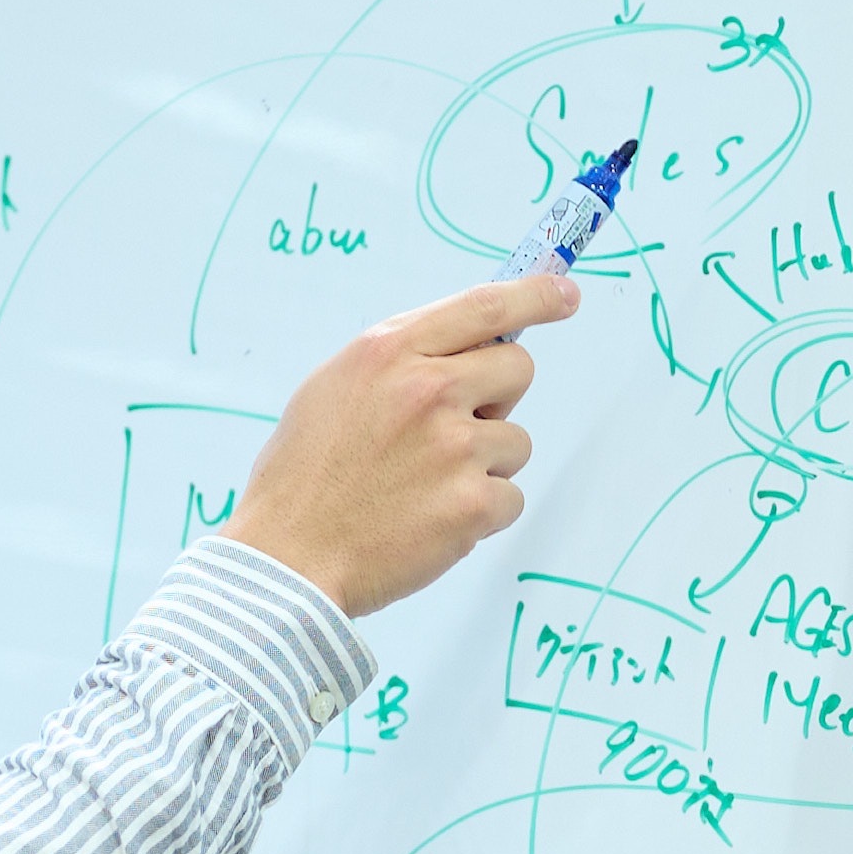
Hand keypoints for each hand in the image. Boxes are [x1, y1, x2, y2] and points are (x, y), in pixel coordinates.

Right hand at [221, 271, 571, 616]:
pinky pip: (511, 497)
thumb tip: (462, 349)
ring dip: (485, 465)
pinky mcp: (471, 504)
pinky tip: (432, 522)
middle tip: (454, 432)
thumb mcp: (334, 388)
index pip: (484, 306)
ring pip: (516, 441)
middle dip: (499, 399)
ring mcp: (453, 448)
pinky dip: (482, 515)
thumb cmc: (304, 477)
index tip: (565, 294)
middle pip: (518, 369)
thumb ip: (399, 362)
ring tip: (425, 489)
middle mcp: (426, 390)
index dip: (536, 296)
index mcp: (389, 353)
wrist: (288, 558)